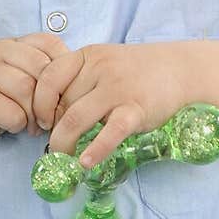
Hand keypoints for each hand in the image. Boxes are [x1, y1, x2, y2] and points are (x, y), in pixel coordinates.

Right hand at [0, 32, 72, 153]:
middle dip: (51, 97)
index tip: (65, 93)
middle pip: (41, 68)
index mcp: (12, 44)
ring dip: (35, 113)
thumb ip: (42, 74)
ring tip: (32, 125)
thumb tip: (79, 86)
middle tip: (51, 116)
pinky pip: (12, 113)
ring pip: (26, 89)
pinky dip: (18, 125)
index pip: (50, 44)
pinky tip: (12, 126)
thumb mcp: (18, 78)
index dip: (65, 69)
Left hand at [32, 42, 188, 168]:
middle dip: (53, 128)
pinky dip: (95, 150)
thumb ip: (79, 82)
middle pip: (62, 103)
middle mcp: (100, 69)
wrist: (181, 70)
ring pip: (76, 118)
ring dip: (63, 143)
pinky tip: (85, 162)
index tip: (41, 121)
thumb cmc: (137, 72)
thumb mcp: (104, 65)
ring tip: (63, 158)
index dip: (38, 102)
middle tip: (54, 145)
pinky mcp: (136, 109)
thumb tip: (52, 116)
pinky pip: (110, 132)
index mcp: (87, 56)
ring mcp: (118, 89)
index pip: (48, 76)